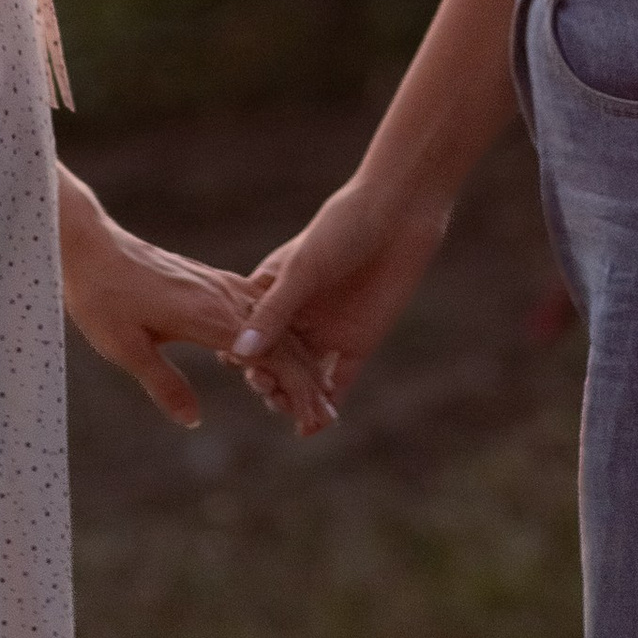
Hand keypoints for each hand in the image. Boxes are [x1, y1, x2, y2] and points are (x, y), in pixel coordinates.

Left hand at [59, 178, 331, 433]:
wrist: (91, 246)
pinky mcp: (210, 281)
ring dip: (296, 359)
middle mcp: (223, 298)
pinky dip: (276, 335)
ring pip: (272, 325)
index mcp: (208, 317)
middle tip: (325, 418)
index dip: (296, 388)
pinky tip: (282, 351)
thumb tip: (194, 421)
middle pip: (281, 342)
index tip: (315, 418)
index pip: (269, 357)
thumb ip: (163, 384)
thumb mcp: (125, 349)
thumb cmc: (102, 298)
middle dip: (307, 380)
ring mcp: (219, 286)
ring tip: (313, 392)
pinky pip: (256, 309)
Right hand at [229, 170, 454, 432]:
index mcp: (271, 293)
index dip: (240, 354)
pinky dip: (329, 403)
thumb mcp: (302, 270)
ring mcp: (326, 332)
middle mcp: (295, 317)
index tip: (239, 368)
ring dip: (294, 398)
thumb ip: (274, 312)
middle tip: (268, 391)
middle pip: (272, 362)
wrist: (398, 216)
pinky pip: (339, 380)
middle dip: (267, 382)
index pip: (246, 334)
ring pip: (302, 377)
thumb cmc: (341, 229)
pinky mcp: (358, 343)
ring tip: (292, 413)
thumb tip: (241, 354)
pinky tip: (320, 421)